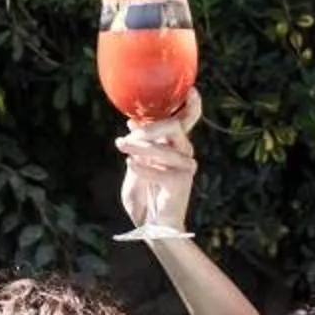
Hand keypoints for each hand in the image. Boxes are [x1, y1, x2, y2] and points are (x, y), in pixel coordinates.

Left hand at [114, 87, 202, 233]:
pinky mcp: (180, 183)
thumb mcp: (136, 163)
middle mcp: (184, 153)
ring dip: (140, 147)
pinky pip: (159, 170)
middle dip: (149, 127)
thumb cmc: (144, 193)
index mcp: (175, 144)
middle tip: (127, 134)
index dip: (192, 105)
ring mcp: (185, 167)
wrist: (150, 224)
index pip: (188, 120)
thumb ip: (138, 144)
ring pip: (163, 148)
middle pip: (174, 126)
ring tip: (122, 146)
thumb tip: (132, 122)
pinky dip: (142, 168)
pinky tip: (130, 165)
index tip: (190, 90)